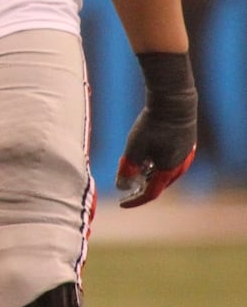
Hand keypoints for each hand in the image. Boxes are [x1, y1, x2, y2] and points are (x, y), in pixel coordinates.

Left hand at [116, 52, 197, 207]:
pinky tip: (146, 157)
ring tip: (134, 172)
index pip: (150, 194)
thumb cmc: (152, 125)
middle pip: (158, 184)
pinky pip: (169, 161)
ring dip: (148, 176)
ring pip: (164, 173)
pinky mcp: (185, 145)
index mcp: (168, 171)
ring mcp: (185, 156)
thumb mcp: (134, 148)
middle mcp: (180, 167)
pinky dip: (156, 165)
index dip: (134, 200)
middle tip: (125, 187)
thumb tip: (121, 187)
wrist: (174, 102)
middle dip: (140, 188)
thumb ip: (128, 168)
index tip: (121, 203)